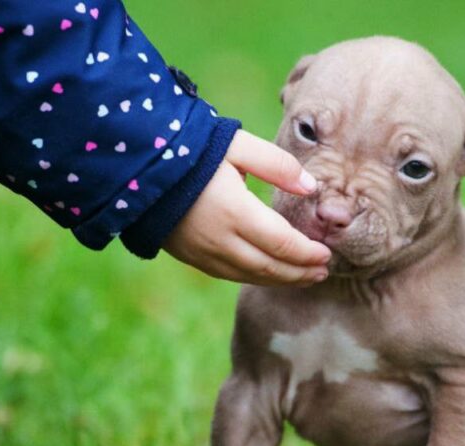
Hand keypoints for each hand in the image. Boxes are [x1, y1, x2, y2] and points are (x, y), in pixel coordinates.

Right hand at [163, 130, 330, 284]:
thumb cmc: (191, 148)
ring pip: (250, 276)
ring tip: (304, 277)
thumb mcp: (236, 145)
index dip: (308, 253)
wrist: (137, 166)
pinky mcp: (191, 257)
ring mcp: (203, 253)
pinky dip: (255, 277)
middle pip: (270, 268)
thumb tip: (311, 187)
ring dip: (280, 280)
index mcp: (235, 213)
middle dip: (300, 273)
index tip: (327, 254)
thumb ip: (277, 165)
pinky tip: (269, 273)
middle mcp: (220, 241)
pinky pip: (229, 275)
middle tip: (323, 272)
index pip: (283, 244)